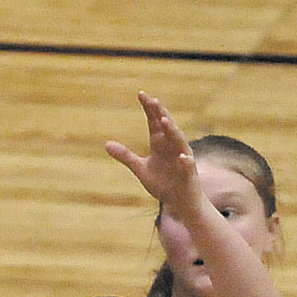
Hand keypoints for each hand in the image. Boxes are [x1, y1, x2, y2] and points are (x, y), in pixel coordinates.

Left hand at [105, 91, 203, 215]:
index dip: (148, 109)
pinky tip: (182, 157)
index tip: (140, 94)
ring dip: (172, 131)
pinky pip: (188, 166)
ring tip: (164, 120)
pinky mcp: (189, 173)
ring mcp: (183, 158)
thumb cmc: (163, 183)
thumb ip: (126, 156)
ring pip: (179, 141)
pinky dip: (185, 161)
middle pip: (166, 126)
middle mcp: (173, 146)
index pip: (154, 121)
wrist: (180, 202)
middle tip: (153, 100)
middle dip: (160, 113)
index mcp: (160, 143)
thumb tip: (106, 144)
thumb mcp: (140, 169)